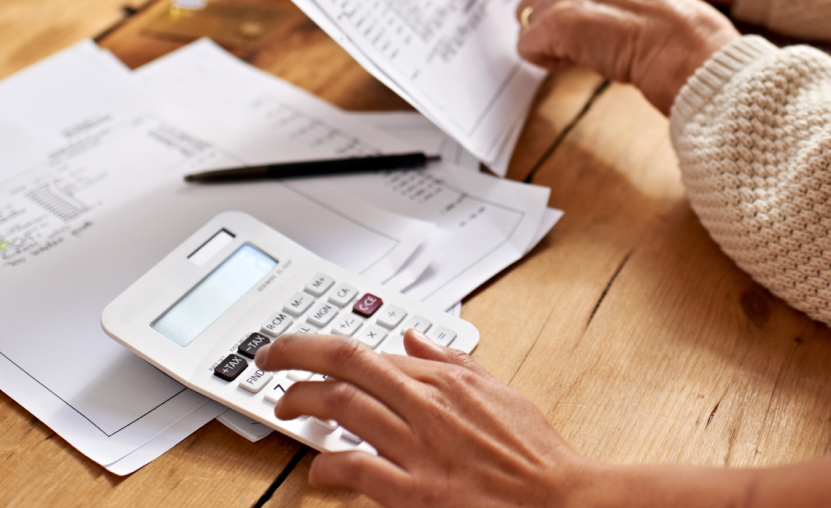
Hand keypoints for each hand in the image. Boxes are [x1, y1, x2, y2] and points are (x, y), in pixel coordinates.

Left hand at [255, 331, 597, 507]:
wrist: (561, 501)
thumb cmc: (534, 454)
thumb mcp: (499, 390)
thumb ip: (452, 362)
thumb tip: (413, 338)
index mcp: (446, 380)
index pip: (369, 350)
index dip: (323, 347)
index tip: (299, 351)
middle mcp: (427, 406)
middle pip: (344, 364)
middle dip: (294, 355)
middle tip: (269, 360)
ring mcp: (418, 448)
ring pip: (341, 407)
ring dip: (302, 404)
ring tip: (287, 408)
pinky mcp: (415, 492)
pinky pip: (356, 469)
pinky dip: (328, 466)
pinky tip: (320, 469)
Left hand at [453, 0, 740, 113]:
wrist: (686, 44)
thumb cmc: (664, 29)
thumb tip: (555, 16)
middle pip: (525, 4)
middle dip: (547, 29)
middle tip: (590, 39)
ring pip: (526, 28)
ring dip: (553, 46)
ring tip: (596, 46)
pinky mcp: (558, 19)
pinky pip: (530, 49)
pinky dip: (554, 61)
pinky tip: (588, 56)